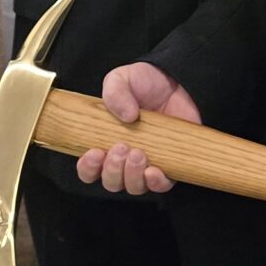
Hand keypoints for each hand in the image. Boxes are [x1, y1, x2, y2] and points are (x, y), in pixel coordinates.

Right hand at [77, 63, 203, 193]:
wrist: (177, 81)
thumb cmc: (144, 83)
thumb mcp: (122, 79)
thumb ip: (115, 92)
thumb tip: (126, 116)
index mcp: (105, 144)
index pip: (89, 170)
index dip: (88, 168)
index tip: (95, 152)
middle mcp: (124, 160)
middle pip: (111, 182)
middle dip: (112, 170)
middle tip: (121, 147)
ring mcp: (147, 164)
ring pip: (134, 187)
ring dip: (132, 175)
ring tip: (138, 153)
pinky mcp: (171, 165)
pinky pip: (161, 185)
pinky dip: (155, 182)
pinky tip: (153, 170)